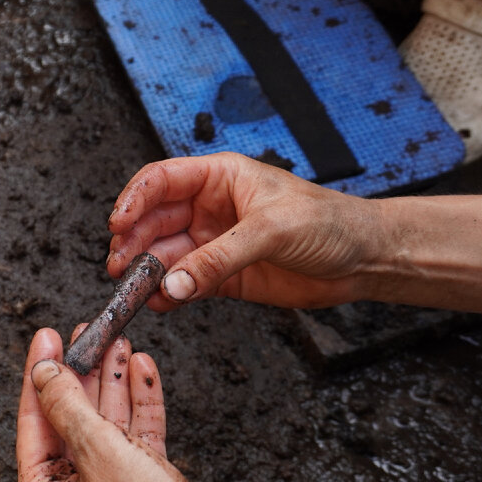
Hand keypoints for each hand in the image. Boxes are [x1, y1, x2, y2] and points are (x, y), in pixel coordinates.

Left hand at [16, 328, 279, 481]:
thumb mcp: (101, 457)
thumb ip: (70, 408)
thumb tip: (44, 373)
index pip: (34, 422)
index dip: (41, 373)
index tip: (47, 337)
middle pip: (71, 418)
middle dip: (82, 373)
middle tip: (86, 333)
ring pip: (106, 423)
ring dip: (113, 382)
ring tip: (117, 342)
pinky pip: (137, 437)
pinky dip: (141, 403)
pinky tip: (142, 371)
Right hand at [106, 153, 384, 310]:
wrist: (364, 258)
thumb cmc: (329, 222)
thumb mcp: (271, 231)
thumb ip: (219, 258)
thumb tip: (175, 282)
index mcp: (220, 178)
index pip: (161, 180)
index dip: (134, 200)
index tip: (117, 224)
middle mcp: (210, 207)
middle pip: (154, 221)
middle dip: (133, 243)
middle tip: (119, 267)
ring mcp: (214, 243)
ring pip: (165, 256)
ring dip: (146, 273)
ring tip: (133, 290)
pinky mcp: (224, 276)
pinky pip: (185, 284)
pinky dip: (168, 295)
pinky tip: (159, 303)